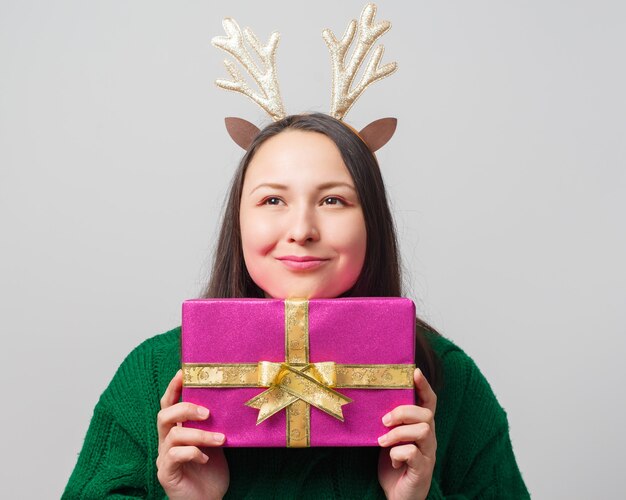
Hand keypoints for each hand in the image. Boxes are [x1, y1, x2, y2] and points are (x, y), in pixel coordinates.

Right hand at [156, 370, 229, 499]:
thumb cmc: (211, 471)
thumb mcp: (215, 441)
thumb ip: (214, 424)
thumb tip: (230, 401)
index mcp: (177, 430)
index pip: (169, 404)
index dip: (173, 388)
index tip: (184, 372)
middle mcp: (166, 442)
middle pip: (164, 415)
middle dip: (185, 409)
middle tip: (208, 413)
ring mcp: (164, 458)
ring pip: (173, 435)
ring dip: (199, 434)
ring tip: (220, 439)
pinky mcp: (166, 473)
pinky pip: (174, 456)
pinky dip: (193, 452)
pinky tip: (206, 459)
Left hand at [377, 368, 436, 499]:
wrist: (397, 497)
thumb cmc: (393, 465)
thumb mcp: (389, 438)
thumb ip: (389, 423)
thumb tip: (371, 401)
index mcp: (421, 427)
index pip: (429, 402)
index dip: (424, 386)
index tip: (414, 371)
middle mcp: (429, 439)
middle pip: (426, 414)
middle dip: (403, 412)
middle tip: (384, 420)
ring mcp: (428, 454)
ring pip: (422, 431)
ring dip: (398, 433)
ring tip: (382, 442)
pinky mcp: (422, 470)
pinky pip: (414, 453)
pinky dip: (398, 454)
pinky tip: (392, 461)